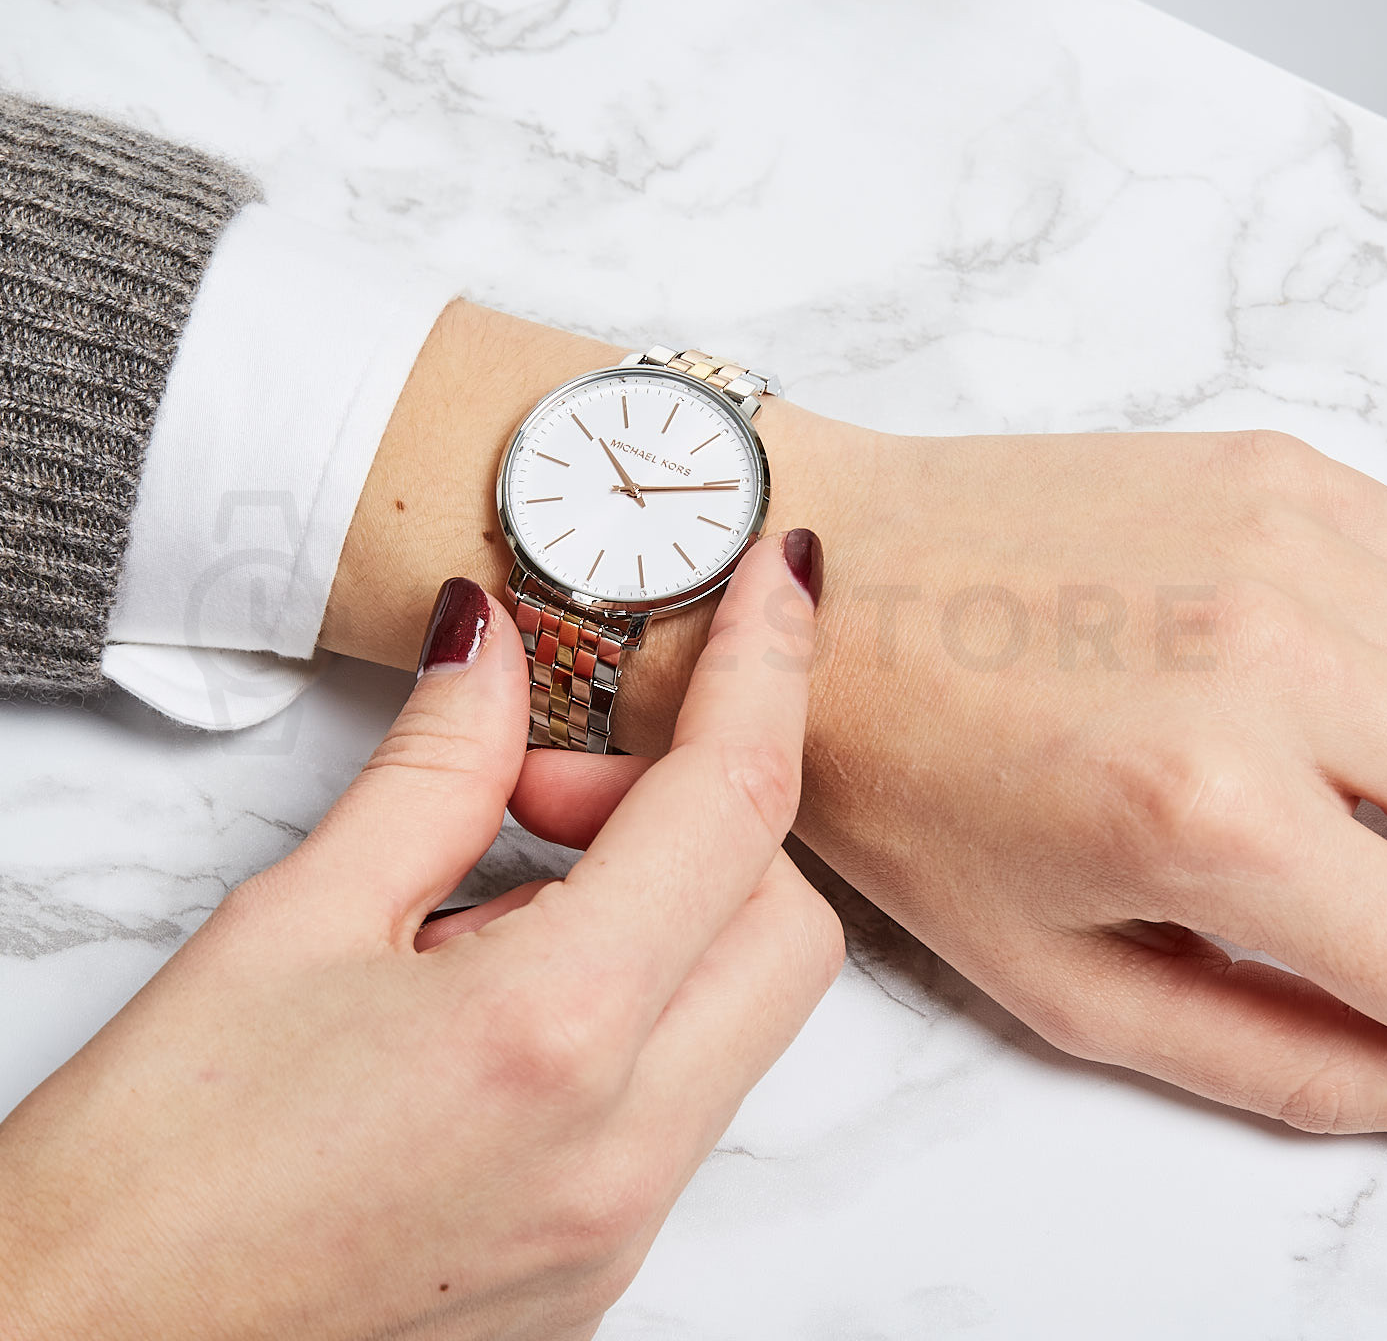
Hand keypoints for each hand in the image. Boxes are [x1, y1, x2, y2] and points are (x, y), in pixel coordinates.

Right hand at [0, 534, 838, 1339]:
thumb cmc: (155, 1162)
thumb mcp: (294, 920)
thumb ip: (434, 767)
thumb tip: (495, 647)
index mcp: (554, 1035)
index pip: (731, 803)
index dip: (773, 662)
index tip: (783, 574)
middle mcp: (626, 1147)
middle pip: (783, 912)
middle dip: (701, 811)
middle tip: (548, 792)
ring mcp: (625, 1219)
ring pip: (748, 1001)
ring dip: (667, 906)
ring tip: (494, 905)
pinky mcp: (602, 1258)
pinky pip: (685, 1084)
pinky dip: (634, 996)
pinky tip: (500, 993)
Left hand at [519, 428, 1386, 1135]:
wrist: (824, 587)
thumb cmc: (900, 777)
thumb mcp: (1050, 975)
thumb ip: (1261, 1054)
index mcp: (1213, 816)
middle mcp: (1274, 663)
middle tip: (1339, 893)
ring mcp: (1284, 546)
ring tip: (1321, 802)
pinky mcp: (1277, 474)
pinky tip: (1321, 701)